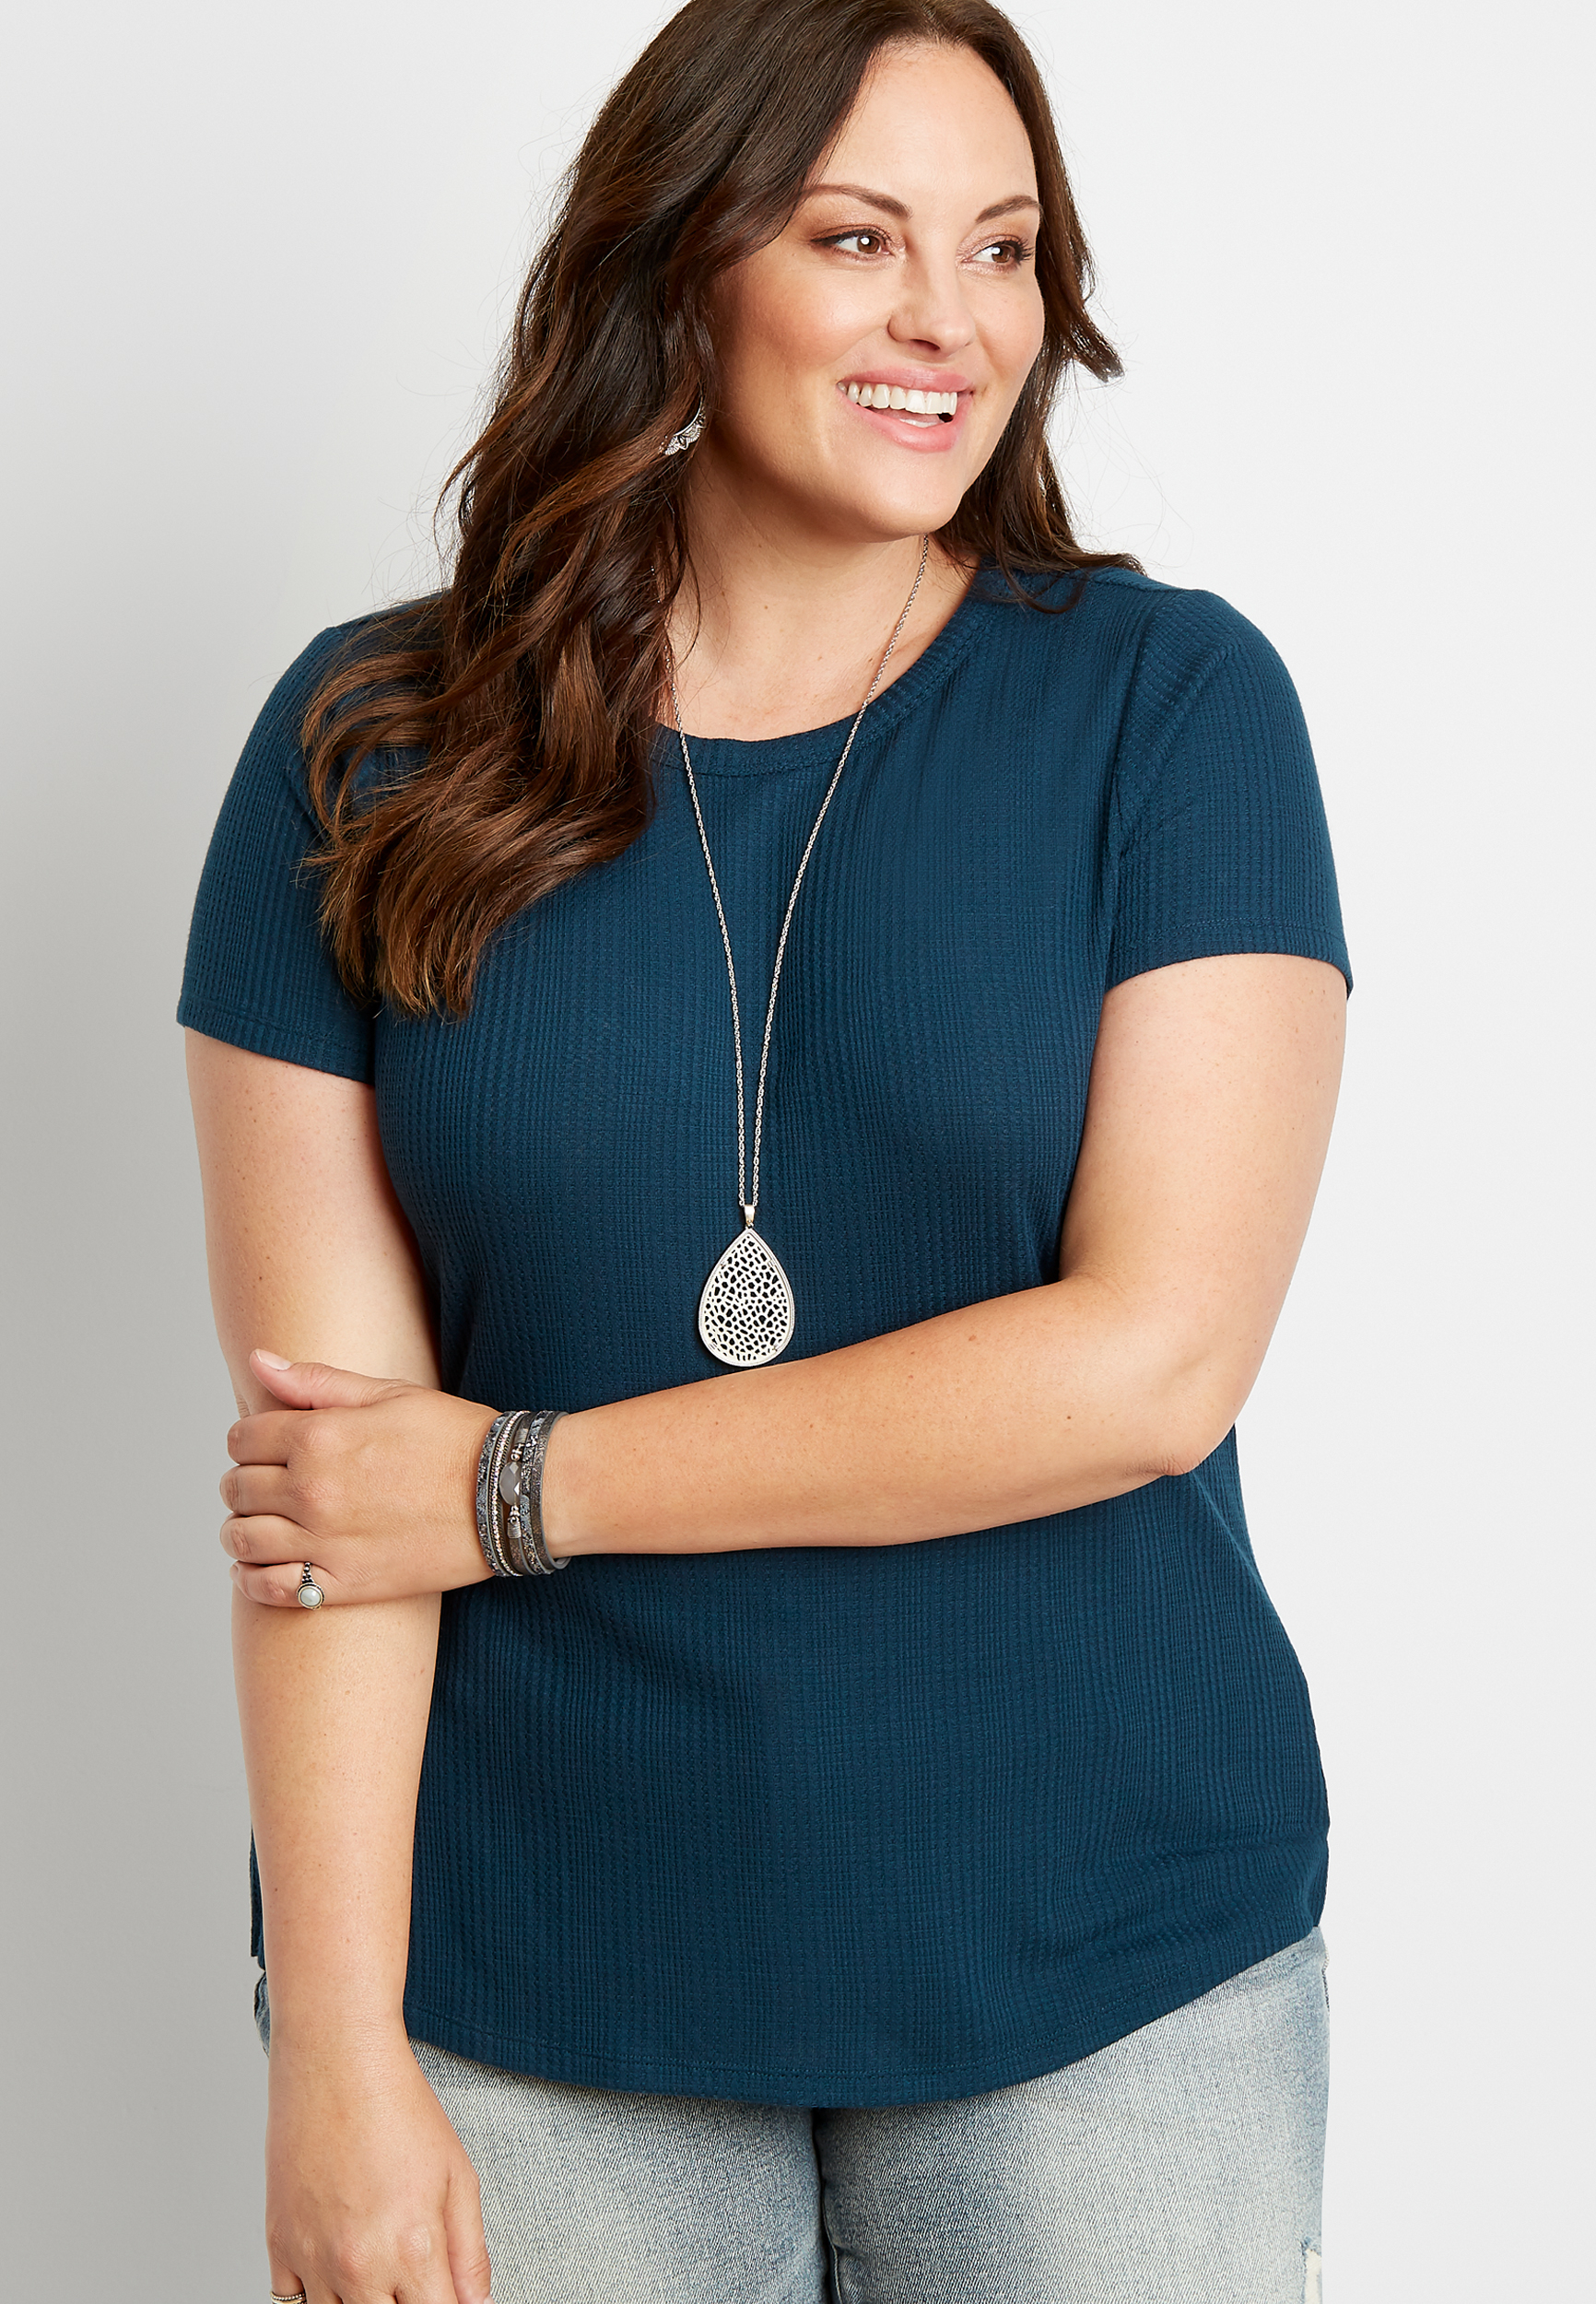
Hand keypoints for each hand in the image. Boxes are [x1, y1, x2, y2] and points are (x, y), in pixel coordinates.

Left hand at [222, 1351, 496, 1605]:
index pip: (242, 1438)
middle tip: (262, 1484)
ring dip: (239, 1530)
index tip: (262, 1446)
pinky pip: (273, 1588)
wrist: (510, 1494)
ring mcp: (327, 1541)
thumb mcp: (389, 1394)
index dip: (246, 1439)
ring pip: (243, 1540)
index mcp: (320, 1435)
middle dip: (242, 1483)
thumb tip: (258, 1359)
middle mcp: (313, 1489)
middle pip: (237, 1488)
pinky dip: (251, 1580)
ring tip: (256, 1526)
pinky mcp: (346, 1583)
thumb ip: (317, 1381)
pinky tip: (256, 1569)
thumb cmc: (455, 1437)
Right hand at [266, 2024, 490, 2303]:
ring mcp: (312, 2257)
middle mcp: (358, 2264)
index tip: (443, 2295)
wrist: (337, 2060)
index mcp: (412, 2249)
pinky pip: (290, 2301)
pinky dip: (314, 2294)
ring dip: (359, 2303)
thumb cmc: (401, 2108)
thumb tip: (477, 2303)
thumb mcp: (457, 2175)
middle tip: (410, 2281)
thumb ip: (469, 2251)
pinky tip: (335, 2267)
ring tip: (376, 2269)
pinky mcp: (278, 2243)